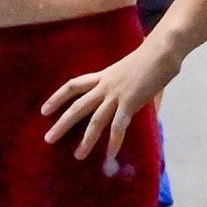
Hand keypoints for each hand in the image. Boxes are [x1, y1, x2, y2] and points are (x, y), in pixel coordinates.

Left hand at [40, 43, 175, 166]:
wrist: (161, 50)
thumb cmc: (152, 58)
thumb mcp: (133, 74)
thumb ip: (134, 91)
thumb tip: (148, 109)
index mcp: (103, 76)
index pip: (73, 86)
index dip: (57, 98)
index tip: (44, 111)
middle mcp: (105, 86)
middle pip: (78, 106)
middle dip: (62, 124)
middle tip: (48, 139)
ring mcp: (117, 95)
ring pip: (96, 120)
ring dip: (86, 139)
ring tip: (78, 155)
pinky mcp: (130, 102)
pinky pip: (119, 125)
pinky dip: (115, 141)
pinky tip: (111, 154)